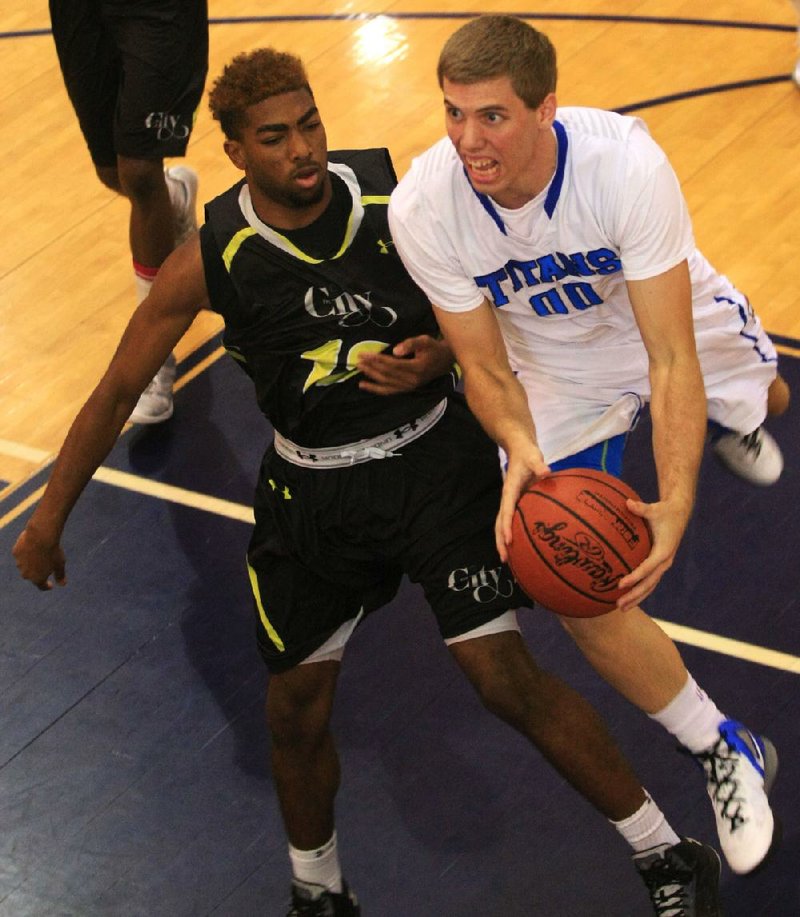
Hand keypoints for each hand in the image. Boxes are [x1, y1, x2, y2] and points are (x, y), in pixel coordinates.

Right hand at [13, 526, 65, 590]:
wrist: (41, 536)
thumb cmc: (53, 551)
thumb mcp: (59, 564)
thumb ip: (60, 576)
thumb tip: (62, 584)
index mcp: (38, 579)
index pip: (42, 586)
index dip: (47, 586)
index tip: (51, 585)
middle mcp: (26, 574)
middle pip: (32, 576)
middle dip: (38, 572)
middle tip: (46, 565)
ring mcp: (19, 564)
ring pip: (25, 565)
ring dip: (32, 562)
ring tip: (41, 553)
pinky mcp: (16, 553)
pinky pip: (22, 554)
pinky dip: (27, 552)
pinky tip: (33, 545)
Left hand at [357, 335, 453, 394]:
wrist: (444, 361)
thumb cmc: (433, 348)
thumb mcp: (424, 341)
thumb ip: (410, 344)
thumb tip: (395, 351)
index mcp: (417, 368)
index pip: (392, 365)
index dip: (377, 360)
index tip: (365, 354)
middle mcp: (412, 381)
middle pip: (387, 374)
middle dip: (371, 367)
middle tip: (358, 360)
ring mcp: (409, 387)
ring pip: (386, 383)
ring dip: (371, 377)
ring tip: (359, 369)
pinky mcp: (407, 389)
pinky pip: (389, 391)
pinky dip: (376, 389)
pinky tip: (365, 385)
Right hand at [495, 445, 549, 561]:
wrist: (519, 450)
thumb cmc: (527, 455)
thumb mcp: (533, 457)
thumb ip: (539, 465)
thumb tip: (546, 471)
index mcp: (509, 491)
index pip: (506, 511)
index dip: (507, 526)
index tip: (509, 540)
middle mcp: (507, 500)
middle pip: (499, 524)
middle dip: (500, 542)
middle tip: (505, 559)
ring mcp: (510, 503)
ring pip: (502, 525)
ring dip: (502, 542)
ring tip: (508, 559)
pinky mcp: (515, 504)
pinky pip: (511, 522)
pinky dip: (511, 535)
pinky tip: (520, 546)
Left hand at [614, 496, 690, 610]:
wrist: (679, 513)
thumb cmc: (664, 511)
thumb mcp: (654, 509)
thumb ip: (641, 508)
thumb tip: (627, 503)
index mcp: (663, 550)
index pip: (647, 568)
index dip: (634, 577)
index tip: (621, 584)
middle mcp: (664, 561)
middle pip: (649, 583)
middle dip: (634, 595)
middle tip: (618, 604)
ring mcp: (662, 565)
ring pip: (650, 586)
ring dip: (636, 598)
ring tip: (621, 608)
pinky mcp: (659, 564)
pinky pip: (648, 580)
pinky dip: (638, 590)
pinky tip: (625, 596)